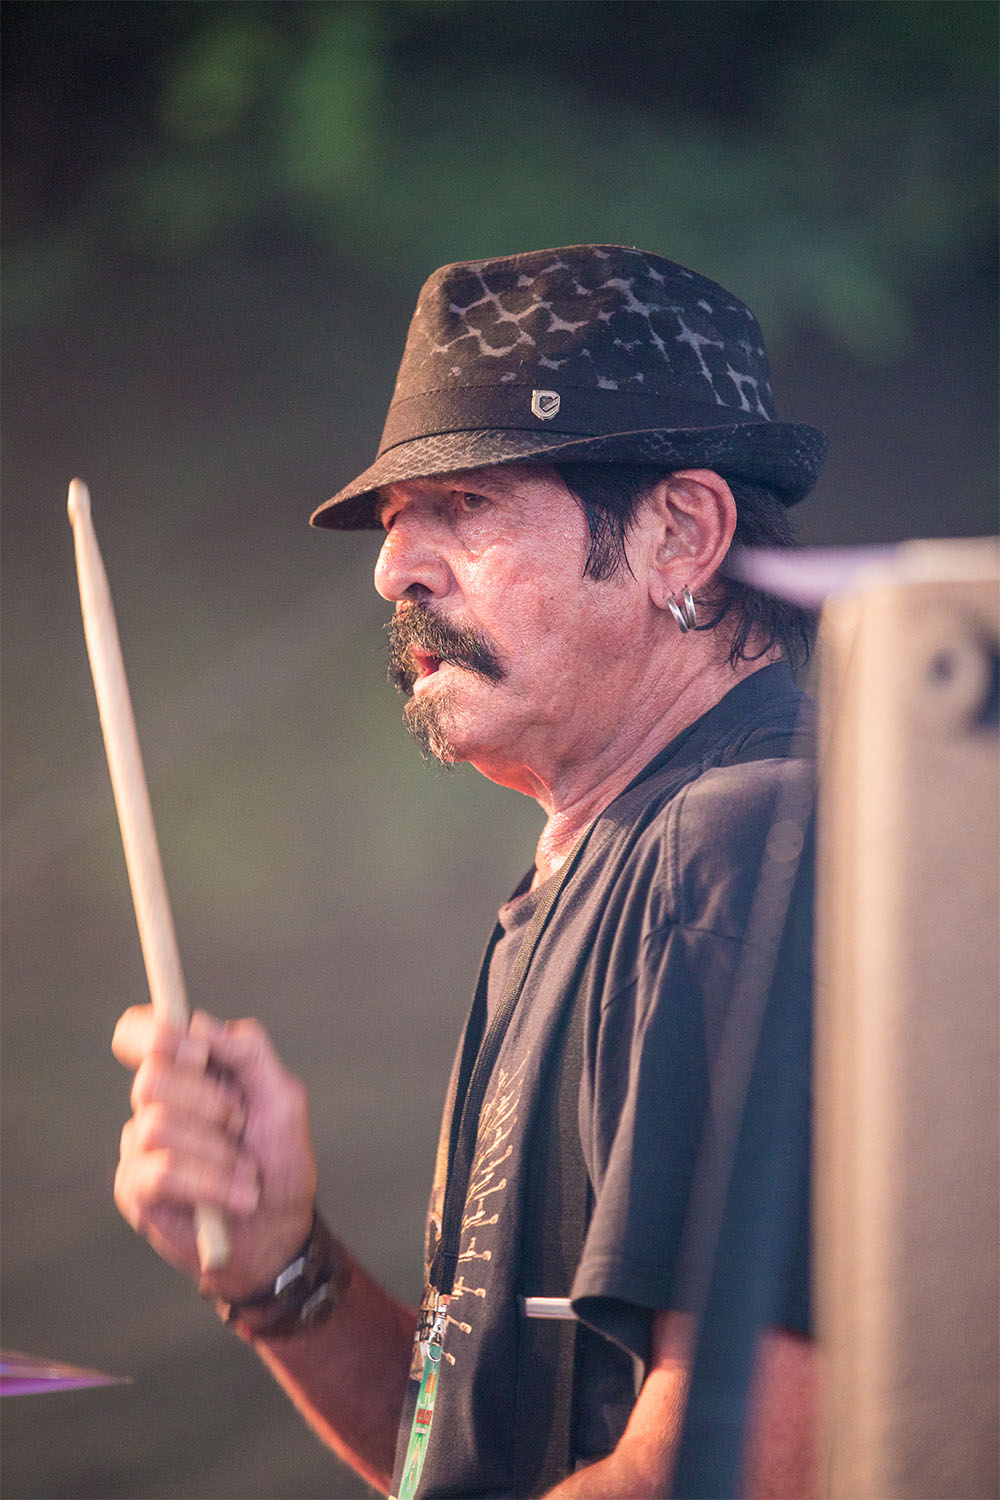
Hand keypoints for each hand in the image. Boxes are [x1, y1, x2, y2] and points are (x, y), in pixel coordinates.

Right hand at [112, 1006, 317, 1301]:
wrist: (279, 1228)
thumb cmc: (279, 1160)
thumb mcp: (282, 1097)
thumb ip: (249, 1051)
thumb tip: (201, 1024)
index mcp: (187, 1072)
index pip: (137, 1032)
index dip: (155, 1034)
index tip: (196, 1052)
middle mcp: (155, 1103)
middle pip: (151, 1076)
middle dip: (211, 1103)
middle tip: (241, 1127)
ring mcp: (139, 1146)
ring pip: (158, 1125)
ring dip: (218, 1152)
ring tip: (246, 1172)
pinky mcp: (134, 1188)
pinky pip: (161, 1172)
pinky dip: (211, 1184)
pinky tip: (237, 1198)